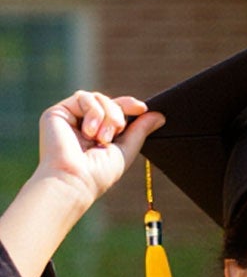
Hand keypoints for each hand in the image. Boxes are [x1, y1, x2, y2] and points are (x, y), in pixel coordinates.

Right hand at [33, 92, 158, 210]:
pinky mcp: (57, 112)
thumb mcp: (126, 150)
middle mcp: (83, 124)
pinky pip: (83, 97)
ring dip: (107, 115)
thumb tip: (159, 115)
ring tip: (102, 138)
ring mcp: (70, 117)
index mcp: (98, 133)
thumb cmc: (99, 173)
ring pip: (97, 97)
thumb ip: (140, 131)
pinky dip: (93, 112)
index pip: (115, 110)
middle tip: (116, 133)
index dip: (129, 105)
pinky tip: (89, 132)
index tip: (142, 108)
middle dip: (118, 114)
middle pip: (108, 101)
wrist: (75, 179)